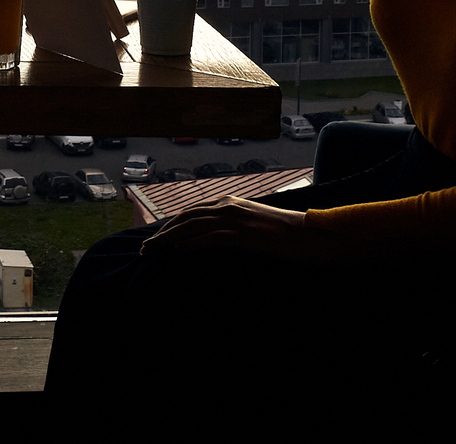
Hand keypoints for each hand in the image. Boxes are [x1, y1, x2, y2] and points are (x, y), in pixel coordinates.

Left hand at [138, 195, 309, 256]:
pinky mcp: (241, 235)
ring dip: (167, 240)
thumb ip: (235, 227)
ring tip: (151, 251)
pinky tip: (176, 253)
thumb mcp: (255, 225)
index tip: (157, 237)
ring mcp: (234, 219)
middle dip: (162, 232)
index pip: (192, 211)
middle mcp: (228, 206)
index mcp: (230, 202)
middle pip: (185, 218)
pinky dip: (189, 245)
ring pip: (190, 227)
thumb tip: (219, 238)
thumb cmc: (285, 234)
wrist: (310, 235)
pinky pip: (208, 239)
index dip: (171, 224)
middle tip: (146, 247)